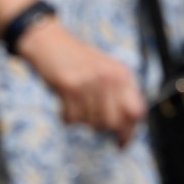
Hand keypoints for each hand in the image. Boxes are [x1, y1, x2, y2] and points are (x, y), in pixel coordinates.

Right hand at [15, 20, 145, 147]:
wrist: (48, 40)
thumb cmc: (75, 58)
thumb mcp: (104, 70)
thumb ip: (118, 93)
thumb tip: (125, 128)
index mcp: (121, 73)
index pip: (136, 112)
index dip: (129, 130)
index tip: (121, 142)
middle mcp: (109, 77)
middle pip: (114, 122)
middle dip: (101, 127)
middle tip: (90, 121)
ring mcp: (90, 82)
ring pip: (92, 122)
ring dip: (82, 120)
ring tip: (75, 104)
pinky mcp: (70, 86)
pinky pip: (73, 118)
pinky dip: (67, 117)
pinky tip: (64, 105)